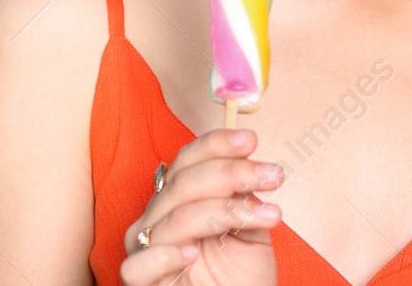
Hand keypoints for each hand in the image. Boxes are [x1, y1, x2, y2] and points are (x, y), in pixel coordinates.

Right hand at [120, 127, 284, 285]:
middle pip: (184, 183)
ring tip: (267, 216)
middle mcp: (159, 218)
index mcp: (181, 200)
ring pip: (173, 218)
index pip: (188, 161)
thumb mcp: (252, 232)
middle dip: (232, 173)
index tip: (251, 140)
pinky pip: (138, 265)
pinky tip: (194, 252)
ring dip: (225, 211)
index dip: (216, 145)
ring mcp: (147, 249)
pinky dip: (165, 255)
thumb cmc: (240, 280)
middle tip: (273, 175)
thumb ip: (245, 200)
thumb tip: (253, 165)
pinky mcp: (141, 282)